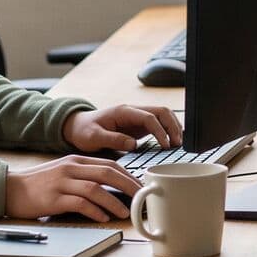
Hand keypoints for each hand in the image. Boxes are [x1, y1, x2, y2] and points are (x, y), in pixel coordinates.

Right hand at [4, 156, 140, 221]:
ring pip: (96, 188)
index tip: (141, 187)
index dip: (129, 176)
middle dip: (128, 186)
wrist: (10, 189)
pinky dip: (94, 211)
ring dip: (114, 201)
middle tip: (141, 199)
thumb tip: (112, 186)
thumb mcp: (64, 172)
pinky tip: (103, 218)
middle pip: (107, 173)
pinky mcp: (53, 199)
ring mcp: (62, 183)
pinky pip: (79, 204)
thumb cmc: (40, 184)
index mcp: (76, 161)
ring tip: (125, 212)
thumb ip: (84, 175)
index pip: (110, 164)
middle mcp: (71, 169)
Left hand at [63, 104, 182, 153]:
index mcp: (123, 111)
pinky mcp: (138, 125)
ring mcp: (137, 117)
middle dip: (173, 126)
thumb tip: (133, 144)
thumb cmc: (84, 130)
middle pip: (161, 111)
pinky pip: (159, 123)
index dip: (160, 130)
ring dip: (173, 126)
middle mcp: (133, 111)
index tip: (165, 145)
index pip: (149, 117)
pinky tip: (172, 141)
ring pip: (163, 115)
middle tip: (178, 144)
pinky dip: (168, 130)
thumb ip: (113, 139)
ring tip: (178, 143)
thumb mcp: (93, 137)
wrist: (77, 126)